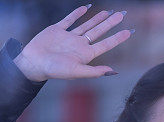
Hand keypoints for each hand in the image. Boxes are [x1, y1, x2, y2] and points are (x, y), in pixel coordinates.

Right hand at [13, 5, 131, 81]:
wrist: (33, 63)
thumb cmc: (54, 70)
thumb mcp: (76, 71)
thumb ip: (94, 71)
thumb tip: (112, 71)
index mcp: (85, 55)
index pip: (105, 44)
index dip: (118, 38)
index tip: (129, 32)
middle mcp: (79, 45)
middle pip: (98, 32)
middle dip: (110, 23)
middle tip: (122, 14)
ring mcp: (68, 37)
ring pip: (86, 25)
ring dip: (97, 19)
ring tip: (108, 12)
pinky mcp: (57, 30)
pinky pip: (69, 20)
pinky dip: (77, 13)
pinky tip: (86, 7)